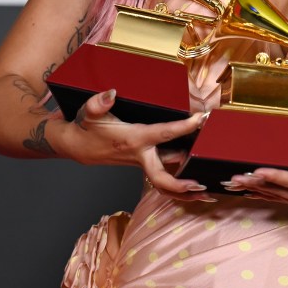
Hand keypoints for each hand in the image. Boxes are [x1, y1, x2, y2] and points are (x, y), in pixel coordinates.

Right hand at [56, 89, 214, 200]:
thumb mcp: (89, 112)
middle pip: (162, 178)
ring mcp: (143, 163)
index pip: (162, 134)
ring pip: (165, 183)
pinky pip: (164, 179)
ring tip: (208, 195)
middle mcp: (141, 155)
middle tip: (201, 186)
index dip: (182, 127)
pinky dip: (178, 187)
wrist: (78, 146)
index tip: (200, 118)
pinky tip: (195, 189)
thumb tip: (111, 93)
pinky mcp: (145, 165)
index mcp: (134, 139)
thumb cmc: (88, 128)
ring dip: (185, 192)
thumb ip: (98, 103)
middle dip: (181, 185)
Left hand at [223, 144, 287, 213]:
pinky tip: (254, 191)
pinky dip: (267, 193)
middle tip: (234, 178)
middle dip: (257, 185)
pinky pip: (284, 198)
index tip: (256, 171)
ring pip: (279, 196)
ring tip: (235, 185)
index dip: (275, 176)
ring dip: (257, 190)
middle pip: (281, 192)